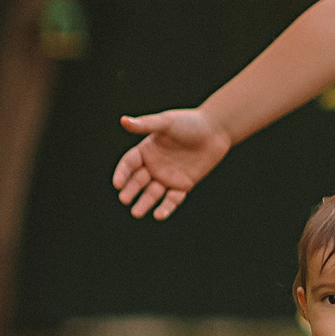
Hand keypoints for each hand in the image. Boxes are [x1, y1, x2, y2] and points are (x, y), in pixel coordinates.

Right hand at [113, 108, 231, 219]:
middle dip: (131, 190)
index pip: (128, 164)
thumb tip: (123, 120)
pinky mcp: (184, 185)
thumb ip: (146, 124)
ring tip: (136, 213)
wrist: (216, 130)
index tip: (118, 184)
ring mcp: (168, 176)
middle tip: (125, 199)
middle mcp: (154, 165)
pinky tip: (159, 215)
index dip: (122, 174)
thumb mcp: (166, 122)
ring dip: (145, 203)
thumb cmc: (190, 123)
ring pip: (153, 193)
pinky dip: (166, 207)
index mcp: (146, 151)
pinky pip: (173, 199)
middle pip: (138, 181)